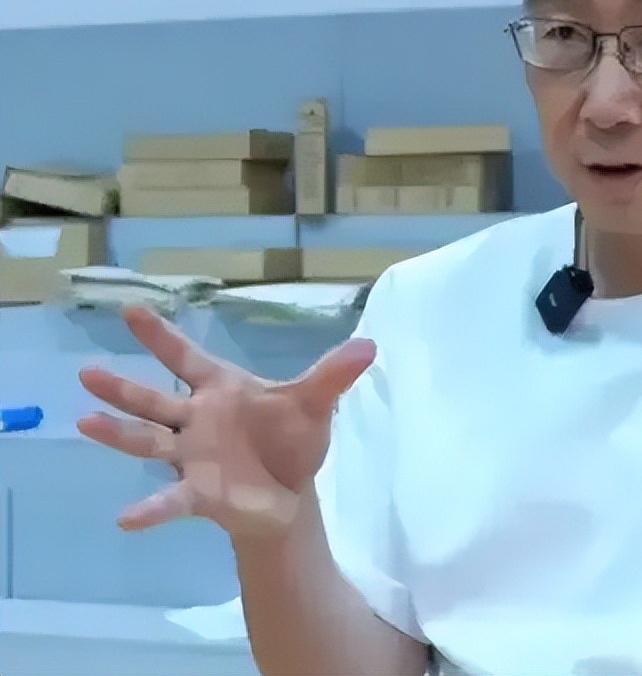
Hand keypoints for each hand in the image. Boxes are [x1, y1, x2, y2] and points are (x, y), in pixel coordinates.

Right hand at [76, 305, 375, 539]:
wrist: (289, 492)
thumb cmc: (291, 439)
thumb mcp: (314, 403)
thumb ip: (334, 375)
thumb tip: (370, 345)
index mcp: (220, 389)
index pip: (186, 356)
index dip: (160, 336)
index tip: (132, 309)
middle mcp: (196, 419)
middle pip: (154, 399)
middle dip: (122, 387)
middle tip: (87, 372)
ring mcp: (191, 456)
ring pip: (148, 441)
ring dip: (118, 434)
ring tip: (86, 422)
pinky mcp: (197, 493)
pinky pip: (169, 500)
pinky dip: (150, 510)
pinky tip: (126, 519)